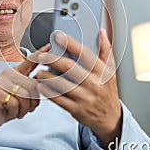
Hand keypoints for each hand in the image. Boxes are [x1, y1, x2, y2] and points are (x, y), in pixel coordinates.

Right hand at [0, 44, 48, 148]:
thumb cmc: (6, 105)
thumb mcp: (20, 94)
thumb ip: (31, 87)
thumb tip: (44, 82)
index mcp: (15, 73)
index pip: (29, 61)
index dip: (39, 54)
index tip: (48, 46)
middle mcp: (7, 74)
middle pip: (33, 86)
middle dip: (32, 102)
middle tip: (24, 108)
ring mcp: (0, 83)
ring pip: (25, 96)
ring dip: (23, 109)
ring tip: (16, 110)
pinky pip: (15, 104)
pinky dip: (14, 112)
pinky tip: (7, 111)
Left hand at [34, 30, 121, 147]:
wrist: (110, 117)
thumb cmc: (107, 90)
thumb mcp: (111, 70)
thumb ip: (106, 50)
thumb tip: (101, 32)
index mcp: (101, 71)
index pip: (85, 53)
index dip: (70, 43)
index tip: (58, 36)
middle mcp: (93, 83)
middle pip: (69, 67)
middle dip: (52, 59)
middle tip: (41, 55)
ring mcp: (85, 97)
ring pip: (61, 84)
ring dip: (47, 77)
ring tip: (38, 71)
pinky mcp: (77, 109)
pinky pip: (59, 99)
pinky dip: (48, 92)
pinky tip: (41, 86)